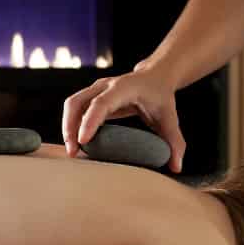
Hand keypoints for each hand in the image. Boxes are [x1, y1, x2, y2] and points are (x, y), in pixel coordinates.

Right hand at [62, 62, 185, 172]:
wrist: (154, 77)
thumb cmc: (160, 97)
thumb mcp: (170, 118)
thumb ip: (175, 142)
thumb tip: (176, 167)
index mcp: (123, 88)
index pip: (101, 103)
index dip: (90, 121)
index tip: (83, 141)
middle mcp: (104, 85)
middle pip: (77, 102)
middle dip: (70, 127)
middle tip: (73, 152)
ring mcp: (94, 89)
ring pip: (71, 105)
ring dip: (67, 127)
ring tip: (72, 151)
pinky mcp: (90, 95)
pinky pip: (74, 109)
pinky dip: (71, 125)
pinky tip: (76, 143)